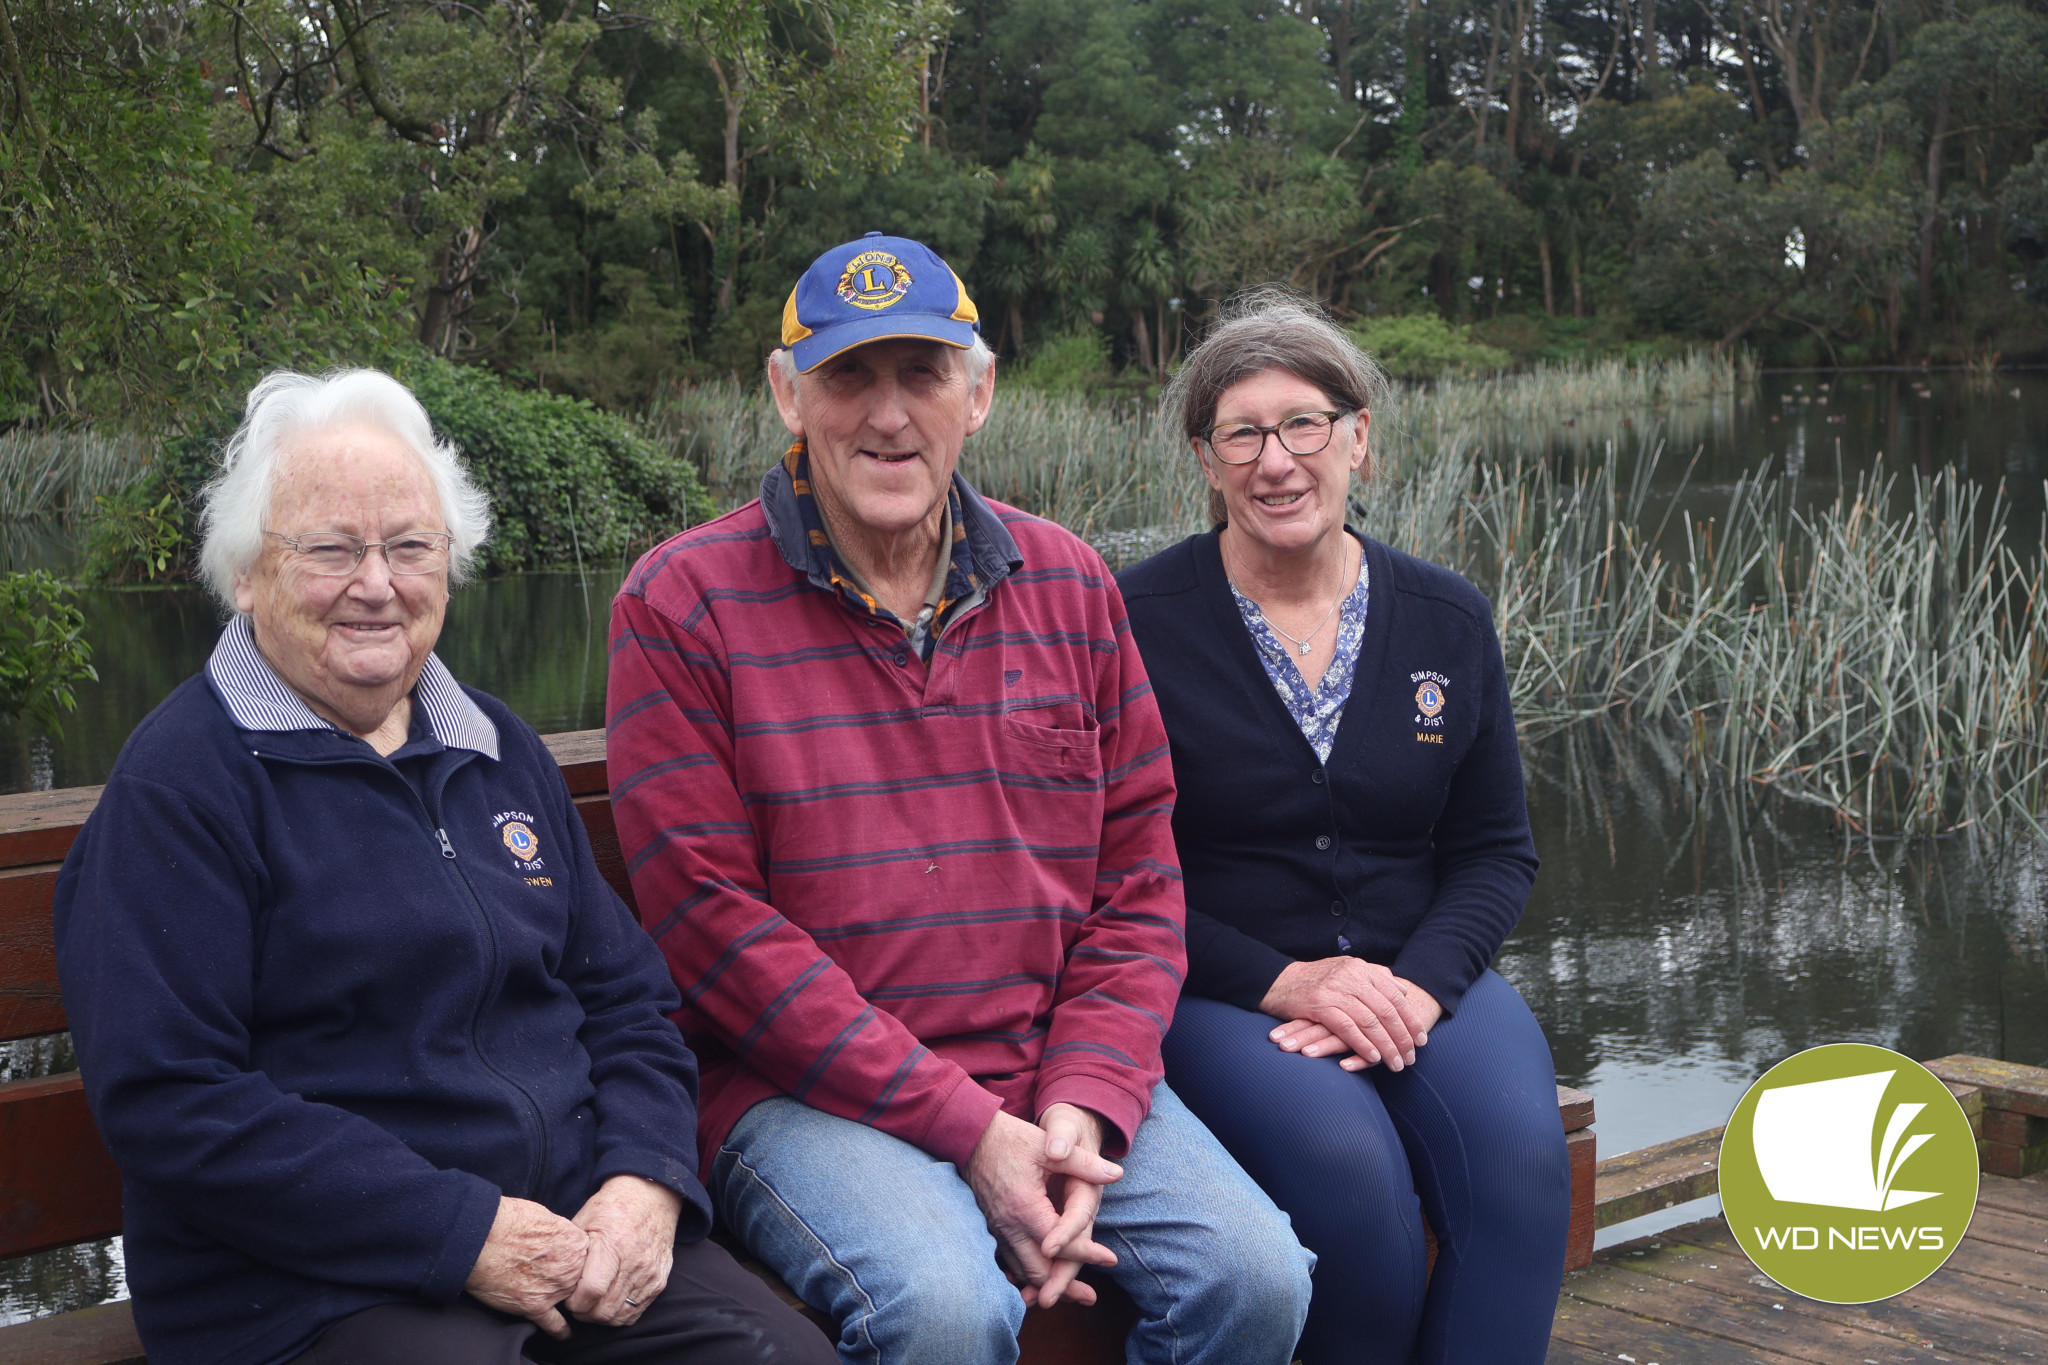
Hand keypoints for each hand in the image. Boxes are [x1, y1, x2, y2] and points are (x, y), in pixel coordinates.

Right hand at [466, 1196, 589, 1338]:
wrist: (484, 1238)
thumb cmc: (510, 1222)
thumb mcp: (546, 1216)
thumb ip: (560, 1232)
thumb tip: (560, 1238)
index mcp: (576, 1243)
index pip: (589, 1258)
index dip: (580, 1261)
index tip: (575, 1264)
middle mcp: (570, 1268)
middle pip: (582, 1280)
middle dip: (575, 1281)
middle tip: (564, 1280)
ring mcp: (554, 1289)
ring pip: (571, 1301)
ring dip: (568, 1304)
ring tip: (570, 1308)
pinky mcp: (534, 1306)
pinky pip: (554, 1324)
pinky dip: (559, 1330)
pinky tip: (563, 1334)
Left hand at [566, 1175, 683, 1326]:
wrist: (652, 1197)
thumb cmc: (613, 1206)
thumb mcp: (585, 1219)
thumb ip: (572, 1251)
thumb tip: (555, 1277)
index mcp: (613, 1245)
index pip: (592, 1291)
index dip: (574, 1302)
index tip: (567, 1298)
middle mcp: (635, 1263)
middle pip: (605, 1310)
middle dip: (585, 1314)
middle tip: (576, 1305)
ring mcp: (649, 1274)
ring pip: (620, 1316)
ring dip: (601, 1317)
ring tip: (592, 1304)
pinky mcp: (659, 1281)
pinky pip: (636, 1312)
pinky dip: (619, 1314)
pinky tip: (609, 1302)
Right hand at [966, 1109, 1121, 1308]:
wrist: (972, 1136)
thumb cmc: (1012, 1140)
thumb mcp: (1049, 1149)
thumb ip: (1084, 1163)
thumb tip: (1117, 1173)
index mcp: (1026, 1207)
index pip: (1060, 1244)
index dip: (1087, 1254)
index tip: (1111, 1260)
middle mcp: (1009, 1225)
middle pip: (1038, 1270)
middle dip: (1064, 1287)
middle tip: (1090, 1297)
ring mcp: (997, 1229)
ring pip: (1022, 1271)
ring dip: (1044, 1285)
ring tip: (1069, 1296)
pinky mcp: (992, 1229)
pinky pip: (1008, 1263)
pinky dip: (1025, 1276)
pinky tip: (1039, 1282)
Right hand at [1261, 959, 1438, 1071]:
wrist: (1280, 981)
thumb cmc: (1317, 980)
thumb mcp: (1349, 970)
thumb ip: (1376, 977)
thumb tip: (1403, 989)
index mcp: (1362, 969)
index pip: (1395, 996)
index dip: (1410, 1019)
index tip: (1421, 1039)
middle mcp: (1352, 977)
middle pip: (1386, 1010)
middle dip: (1402, 1037)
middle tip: (1411, 1057)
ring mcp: (1336, 991)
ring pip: (1370, 1021)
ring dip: (1386, 1046)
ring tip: (1395, 1064)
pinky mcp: (1320, 1006)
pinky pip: (1348, 1028)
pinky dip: (1362, 1044)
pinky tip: (1372, 1058)